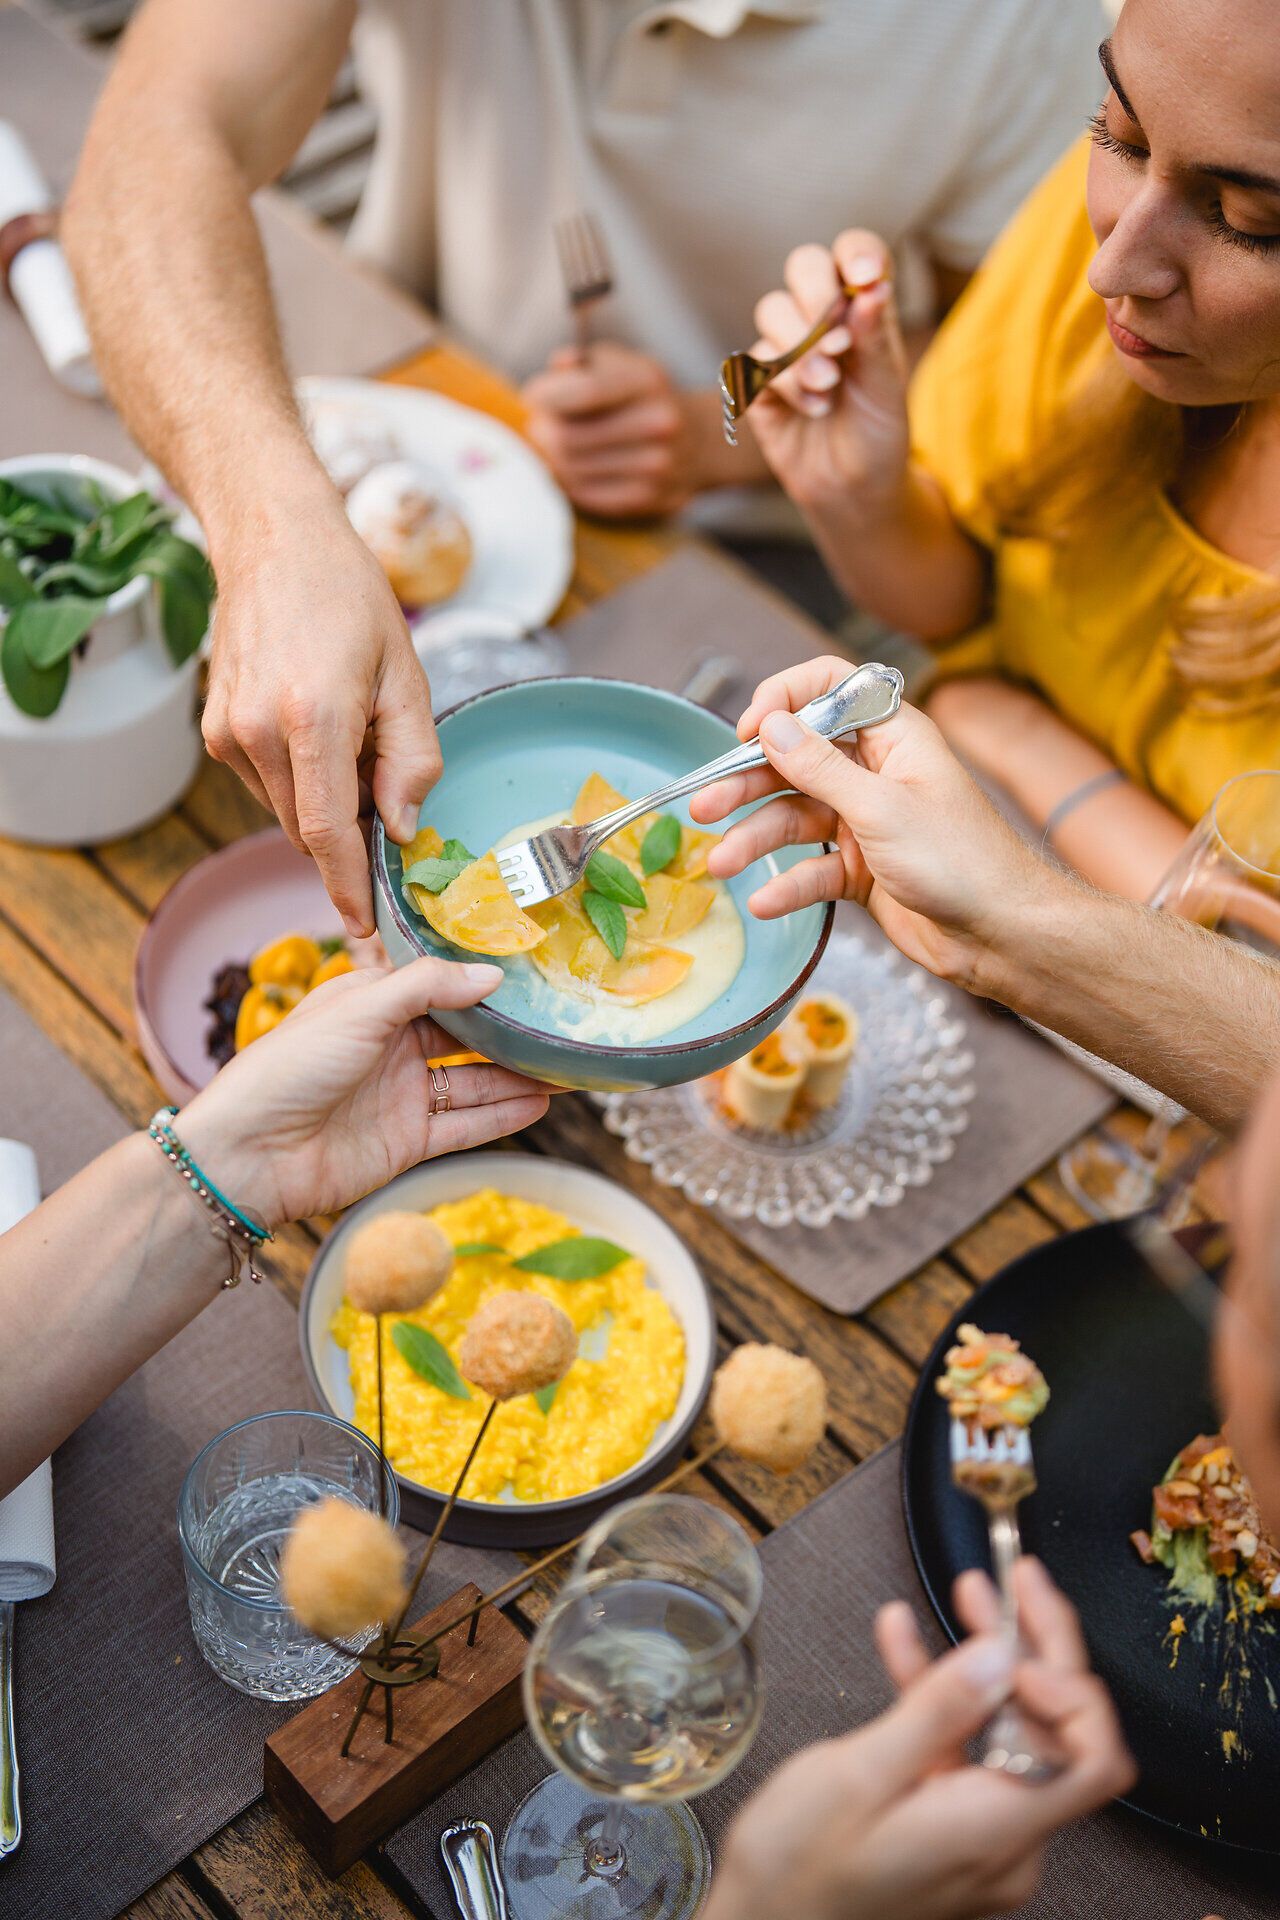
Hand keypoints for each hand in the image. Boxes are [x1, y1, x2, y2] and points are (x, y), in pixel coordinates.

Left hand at [178, 957, 549, 1229]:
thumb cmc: (290, 1066)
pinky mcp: (407, 1141)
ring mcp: (401, 1095)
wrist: (250, 1155)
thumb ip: (428, 987)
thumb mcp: (360, 1008)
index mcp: (372, 1003)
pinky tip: (541, 1102)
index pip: (437, 984)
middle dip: (510, 1031)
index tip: (530, 967)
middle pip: (464, 1035)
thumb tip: (493, 974)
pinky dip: (502, 1115)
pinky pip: (465, 1125)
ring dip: (518, 1075)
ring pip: (473, 1081)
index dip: (479, 978)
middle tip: (562, 1021)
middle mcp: (391, 1046)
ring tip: (568, 1066)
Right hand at [201, 491, 440, 937]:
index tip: (369, 934)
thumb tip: (401, 830)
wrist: (274, 541)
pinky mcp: (215, 730)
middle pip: (310, 831)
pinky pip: (268, 784)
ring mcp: (227, 734)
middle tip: (388, 795)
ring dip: (327, 803)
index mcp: (312, 720)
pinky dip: (302, 779)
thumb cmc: (350, 599)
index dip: (350, 892)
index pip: (329, 835)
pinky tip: (320, 728)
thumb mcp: (406, 676)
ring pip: (288, 811)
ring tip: (353, 737)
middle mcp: (256, 733)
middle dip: (351, 837)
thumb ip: (412, 759)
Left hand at [522, 343, 755, 515]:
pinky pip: (583, 494)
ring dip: (552, 457)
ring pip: (569, 469)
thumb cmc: (643, 397)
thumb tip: (558, 368)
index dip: (544, 396)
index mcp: (648, 381)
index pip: (584, 391)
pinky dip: (569, 480)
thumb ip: (583, 362)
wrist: (699, 442)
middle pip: (567, 437)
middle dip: (542, 430)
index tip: (532, 397)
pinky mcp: (646, 499)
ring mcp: (655, 466)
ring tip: (558, 445)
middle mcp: (658, 424)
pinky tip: (574, 467)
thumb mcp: (621, 363)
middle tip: (541, 425)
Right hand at [688, 656, 1056, 996]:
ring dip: (756, 839)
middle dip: (748, 782)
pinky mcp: (862, 869)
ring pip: (796, 818)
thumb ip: (820, 767)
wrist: (1002, 936)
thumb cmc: (961, 861)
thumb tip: (770, 725)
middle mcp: (876, 772)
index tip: (747, 732)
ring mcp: (867, 822)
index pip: (829, 688)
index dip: (784, 701)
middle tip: (703, 805)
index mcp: (893, 736)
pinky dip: (788, 884)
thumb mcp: (881, 808)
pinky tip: (766, 903)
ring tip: (720, 865)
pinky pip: (811, 868)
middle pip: (796, 760)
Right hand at [706, 1559, 1134, 1919]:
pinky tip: (906, 1644)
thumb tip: (1001, 1655)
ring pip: (1010, 1735)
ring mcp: (981, 1840)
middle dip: (1033, 1646)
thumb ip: (938, 1711)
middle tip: (1006, 1581)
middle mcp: (1005, 1842)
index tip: (1017, 1636)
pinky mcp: (952, 1832)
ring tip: (962, 1592)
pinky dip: (944, 1700)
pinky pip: (966, 1755)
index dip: (1073, 1685)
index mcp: (994, 1831)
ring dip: (986, 1662)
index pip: (1093, 1758)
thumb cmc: (797, 1869)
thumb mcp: (858, 1774)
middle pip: (1055, 1733)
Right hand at [746, 230, 908, 516]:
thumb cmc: (880, 436)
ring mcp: (787, 347)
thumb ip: (876, 338)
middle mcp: (823, 318)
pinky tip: (814, 409)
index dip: (856, 254)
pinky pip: (758, 360)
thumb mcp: (889, 389)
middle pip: (803, 264)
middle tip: (837, 337)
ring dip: (801, 347)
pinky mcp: (760, 381)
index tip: (865, 278)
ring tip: (828, 386)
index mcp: (863, 308)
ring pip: (773, 309)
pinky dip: (787, 383)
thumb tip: (872, 286)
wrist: (853, 491)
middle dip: (817, 294)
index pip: (855, 253)